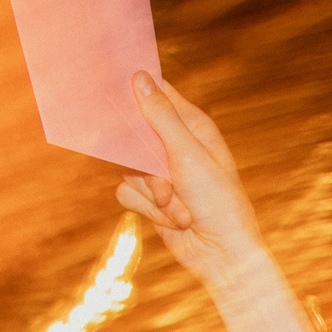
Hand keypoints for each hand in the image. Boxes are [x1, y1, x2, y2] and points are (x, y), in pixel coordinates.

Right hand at [115, 73, 265, 289]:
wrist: (221, 254)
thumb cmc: (217, 201)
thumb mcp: (188, 154)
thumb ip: (161, 117)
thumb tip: (139, 76)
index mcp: (192, 126)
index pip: (157, 94)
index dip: (135, 89)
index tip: (111, 84)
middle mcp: (175, 146)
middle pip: (133, 132)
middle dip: (142, 159)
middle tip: (160, 174)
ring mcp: (161, 172)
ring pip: (128, 168)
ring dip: (152, 193)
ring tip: (178, 205)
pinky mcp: (151, 198)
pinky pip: (127, 192)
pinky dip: (149, 209)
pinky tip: (173, 219)